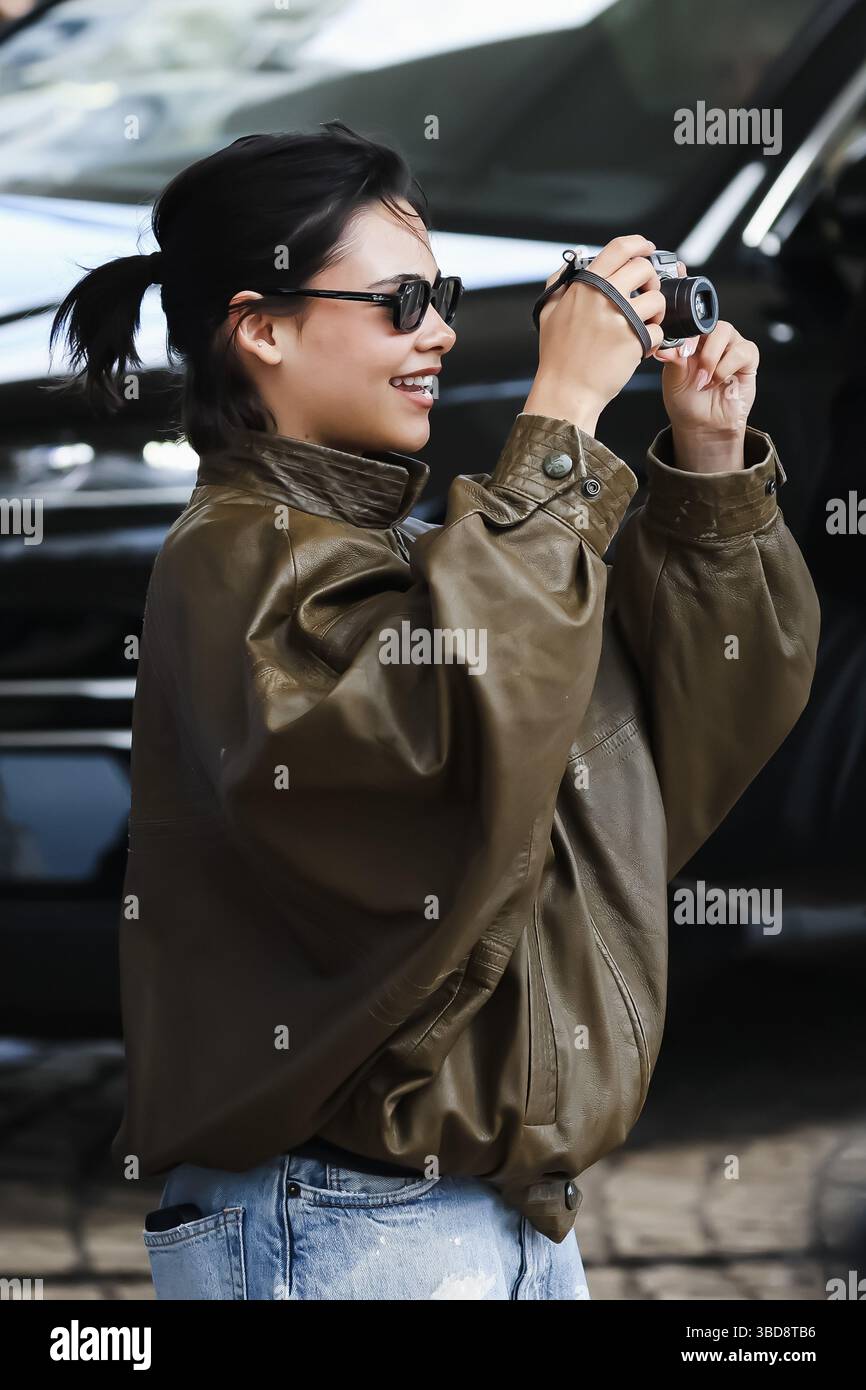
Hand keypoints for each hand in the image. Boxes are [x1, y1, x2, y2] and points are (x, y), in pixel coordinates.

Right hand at [525, 234, 667, 432]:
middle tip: (647, 291)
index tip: (647, 248)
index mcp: (584, 285)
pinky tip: (642, 345)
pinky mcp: (634, 341)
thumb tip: (572, 261)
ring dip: (657, 309)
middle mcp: (603, 297)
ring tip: (647, 321)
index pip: (618, 249)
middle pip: (643, 268)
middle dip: (651, 278)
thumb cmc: (557, 356)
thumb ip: (559, 283)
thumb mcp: (548, 312)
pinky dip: (654, 338)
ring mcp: (620, 319)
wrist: (566, 391)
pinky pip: (658, 330)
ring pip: (657, 299)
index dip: (639, 244)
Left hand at [649, 262, 757, 437]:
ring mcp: (731, 345)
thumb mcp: (671, 377)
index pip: (691, 307)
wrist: (701, 425)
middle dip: (699, 335)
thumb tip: (665, 346)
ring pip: (724, 332)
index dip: (687, 289)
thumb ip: (672, 357)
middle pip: (710, 318)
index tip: (678, 272)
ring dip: (711, 357)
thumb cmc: (685, 399)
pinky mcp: (747, 359)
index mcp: (691, 335)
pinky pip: (740, 351)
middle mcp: (711, 336)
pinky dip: (725, 367)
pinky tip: (716, 381)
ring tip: (702, 379)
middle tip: (687, 356)